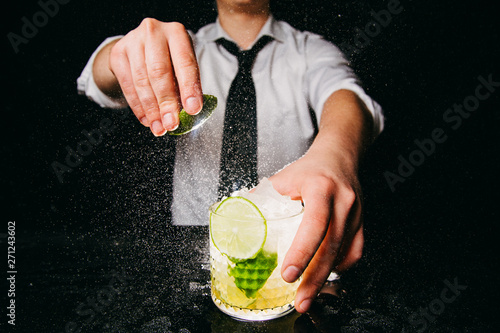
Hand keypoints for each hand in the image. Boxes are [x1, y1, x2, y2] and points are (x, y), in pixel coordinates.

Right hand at [98, 18, 202, 135]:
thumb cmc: (169, 58)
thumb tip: (188, 114)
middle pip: (159, 73)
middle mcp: (154, 32)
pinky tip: (146, 120)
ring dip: (151, 110)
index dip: (189, 88)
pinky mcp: (118, 53)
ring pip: (142, 81)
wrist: (141, 45)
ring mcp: (133, 41)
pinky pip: (128, 86)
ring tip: (159, 127)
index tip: (193, 109)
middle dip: (166, 103)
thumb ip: (186, 85)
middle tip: (172, 123)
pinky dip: (138, 107)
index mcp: (177, 33)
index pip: (185, 63)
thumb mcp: (182, 64)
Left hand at [269, 146, 363, 312]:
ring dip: (325, 277)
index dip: (302, 251)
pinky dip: (340, 266)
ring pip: (344, 253)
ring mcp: (356, 213)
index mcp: (320, 188)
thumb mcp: (284, 177)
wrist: (339, 157)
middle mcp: (343, 201)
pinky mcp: (362, 222)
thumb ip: (262, 197)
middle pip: (332, 246)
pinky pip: (354, 251)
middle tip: (300, 301)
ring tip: (308, 295)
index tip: (288, 274)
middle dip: (314, 278)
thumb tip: (237, 215)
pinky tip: (326, 272)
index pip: (314, 223)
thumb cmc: (310, 168)